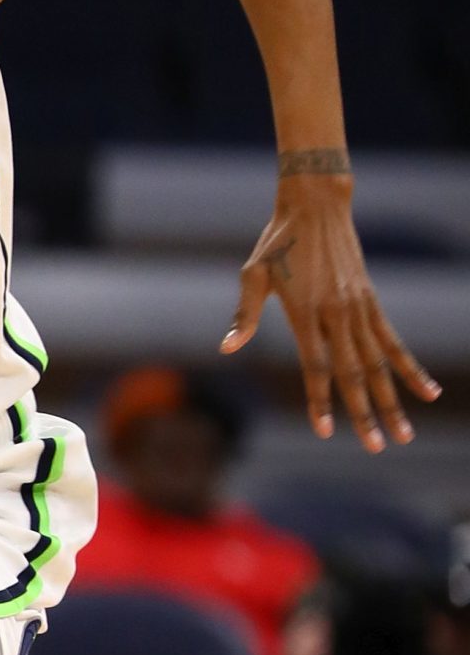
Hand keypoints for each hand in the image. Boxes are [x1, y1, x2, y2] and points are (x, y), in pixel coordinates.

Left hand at [222, 172, 440, 451]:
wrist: (316, 207)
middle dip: (365, 414)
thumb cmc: (277, 243)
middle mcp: (337, 314)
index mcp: (305, 312)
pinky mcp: (371, 303)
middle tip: (377, 447)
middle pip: (353, 374)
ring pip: (379, 364)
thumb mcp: (252, 275)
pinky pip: (394, 342)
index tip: (325, 431)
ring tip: (403, 434)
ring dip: (392, 400)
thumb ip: (244, 315)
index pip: (315, 367)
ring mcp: (358, 309)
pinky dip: (410, 368)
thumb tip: (227, 348)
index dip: (321, 401)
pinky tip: (427, 392)